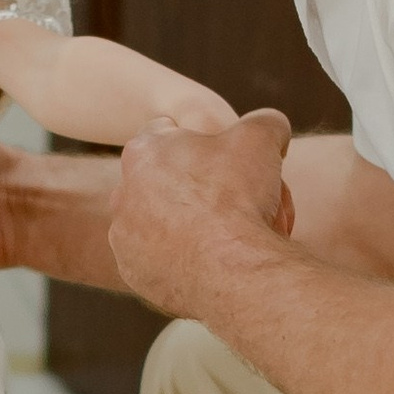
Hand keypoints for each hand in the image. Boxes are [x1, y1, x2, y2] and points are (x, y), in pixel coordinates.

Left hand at [108, 108, 292, 312]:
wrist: (232, 271)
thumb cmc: (239, 197)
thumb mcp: (262, 138)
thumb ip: (263, 121)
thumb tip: (271, 124)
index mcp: (144, 151)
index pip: (171, 134)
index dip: (205, 144)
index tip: (227, 162)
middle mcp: (123, 192)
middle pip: (166, 180)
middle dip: (194, 186)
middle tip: (231, 201)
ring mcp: (124, 236)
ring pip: (160, 222)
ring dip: (186, 223)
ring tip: (223, 233)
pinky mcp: (133, 273)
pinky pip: (160, 259)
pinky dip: (181, 257)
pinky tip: (212, 259)